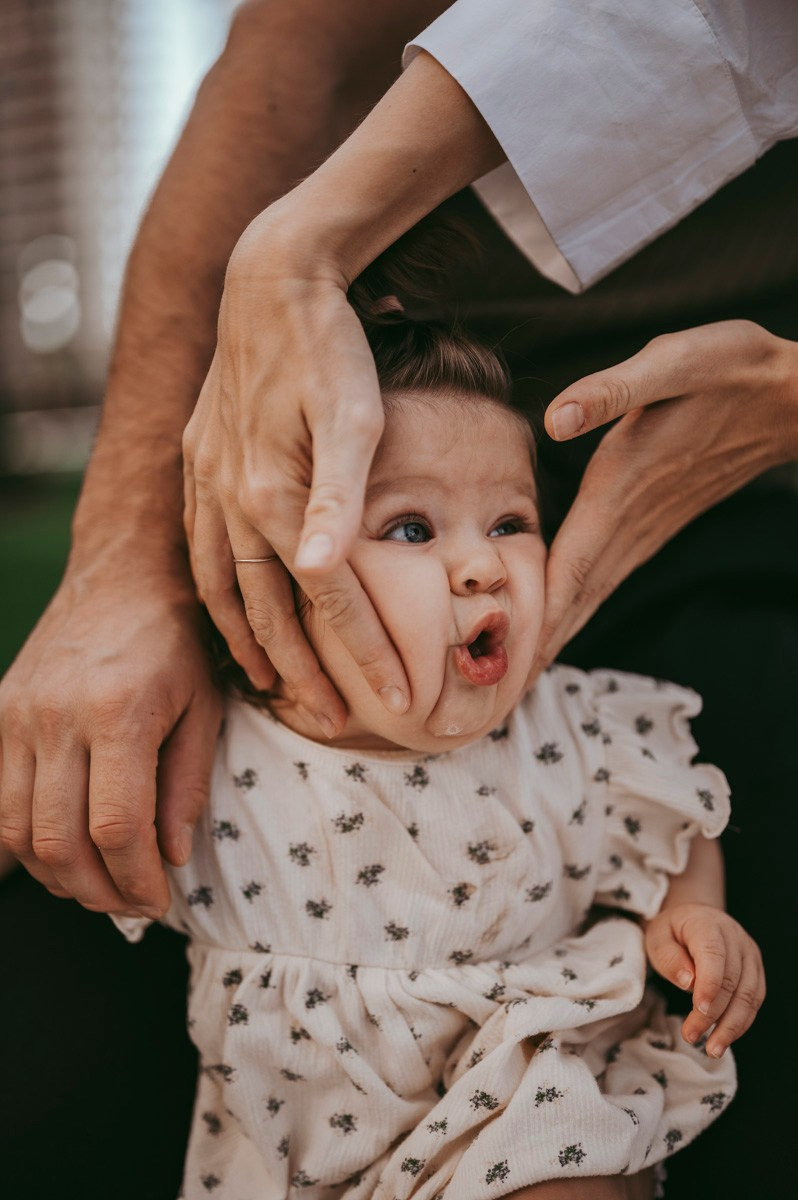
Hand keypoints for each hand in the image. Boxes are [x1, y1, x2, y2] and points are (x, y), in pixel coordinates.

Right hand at [0, 560, 220, 914]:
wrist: (123, 577)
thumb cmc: (177, 642)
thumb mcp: (204, 708)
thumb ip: (186, 785)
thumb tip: (171, 857)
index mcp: (118, 713)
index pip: (116, 827)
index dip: (136, 879)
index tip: (160, 898)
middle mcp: (56, 716)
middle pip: (58, 842)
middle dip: (97, 891)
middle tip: (132, 903)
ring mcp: (17, 715)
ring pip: (18, 831)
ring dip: (59, 875)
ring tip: (101, 884)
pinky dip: (25, 842)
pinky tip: (63, 852)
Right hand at [183, 208, 410, 737]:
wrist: (272, 277)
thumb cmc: (330, 343)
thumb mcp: (355, 414)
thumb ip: (337, 499)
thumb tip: (321, 574)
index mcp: (270, 494)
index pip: (324, 597)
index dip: (361, 650)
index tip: (393, 695)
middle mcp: (228, 497)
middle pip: (265, 609)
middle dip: (302, 669)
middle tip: (333, 718)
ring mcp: (205, 481)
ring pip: (220, 588)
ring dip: (248, 643)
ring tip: (273, 685)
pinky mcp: (198, 462)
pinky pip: (198, 549)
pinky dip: (216, 594)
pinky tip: (231, 610)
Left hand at [532, 320, 797, 673]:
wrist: (784, 396)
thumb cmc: (726, 371)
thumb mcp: (671, 362)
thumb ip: (611, 392)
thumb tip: (557, 418)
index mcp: (619, 491)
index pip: (568, 570)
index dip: (535, 620)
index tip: (504, 666)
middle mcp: (629, 523)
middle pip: (575, 600)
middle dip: (535, 649)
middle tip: (493, 695)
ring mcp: (644, 530)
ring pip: (591, 596)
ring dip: (554, 636)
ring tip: (516, 675)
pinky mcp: (651, 525)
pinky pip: (604, 577)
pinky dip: (576, 607)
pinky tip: (558, 621)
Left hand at [645, 902, 764, 1057]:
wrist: (694, 918)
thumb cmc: (672, 931)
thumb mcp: (657, 938)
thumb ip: (669, 958)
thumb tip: (689, 982)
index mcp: (708, 925)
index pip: (714, 956)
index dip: (709, 985)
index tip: (698, 1010)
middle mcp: (735, 937)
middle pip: (731, 980)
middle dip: (713, 1014)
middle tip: (691, 1036)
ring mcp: (749, 954)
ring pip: (748, 995)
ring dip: (731, 1026)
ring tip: (712, 1049)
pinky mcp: (755, 970)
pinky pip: (754, 1000)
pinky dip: (741, 1022)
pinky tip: (725, 1037)